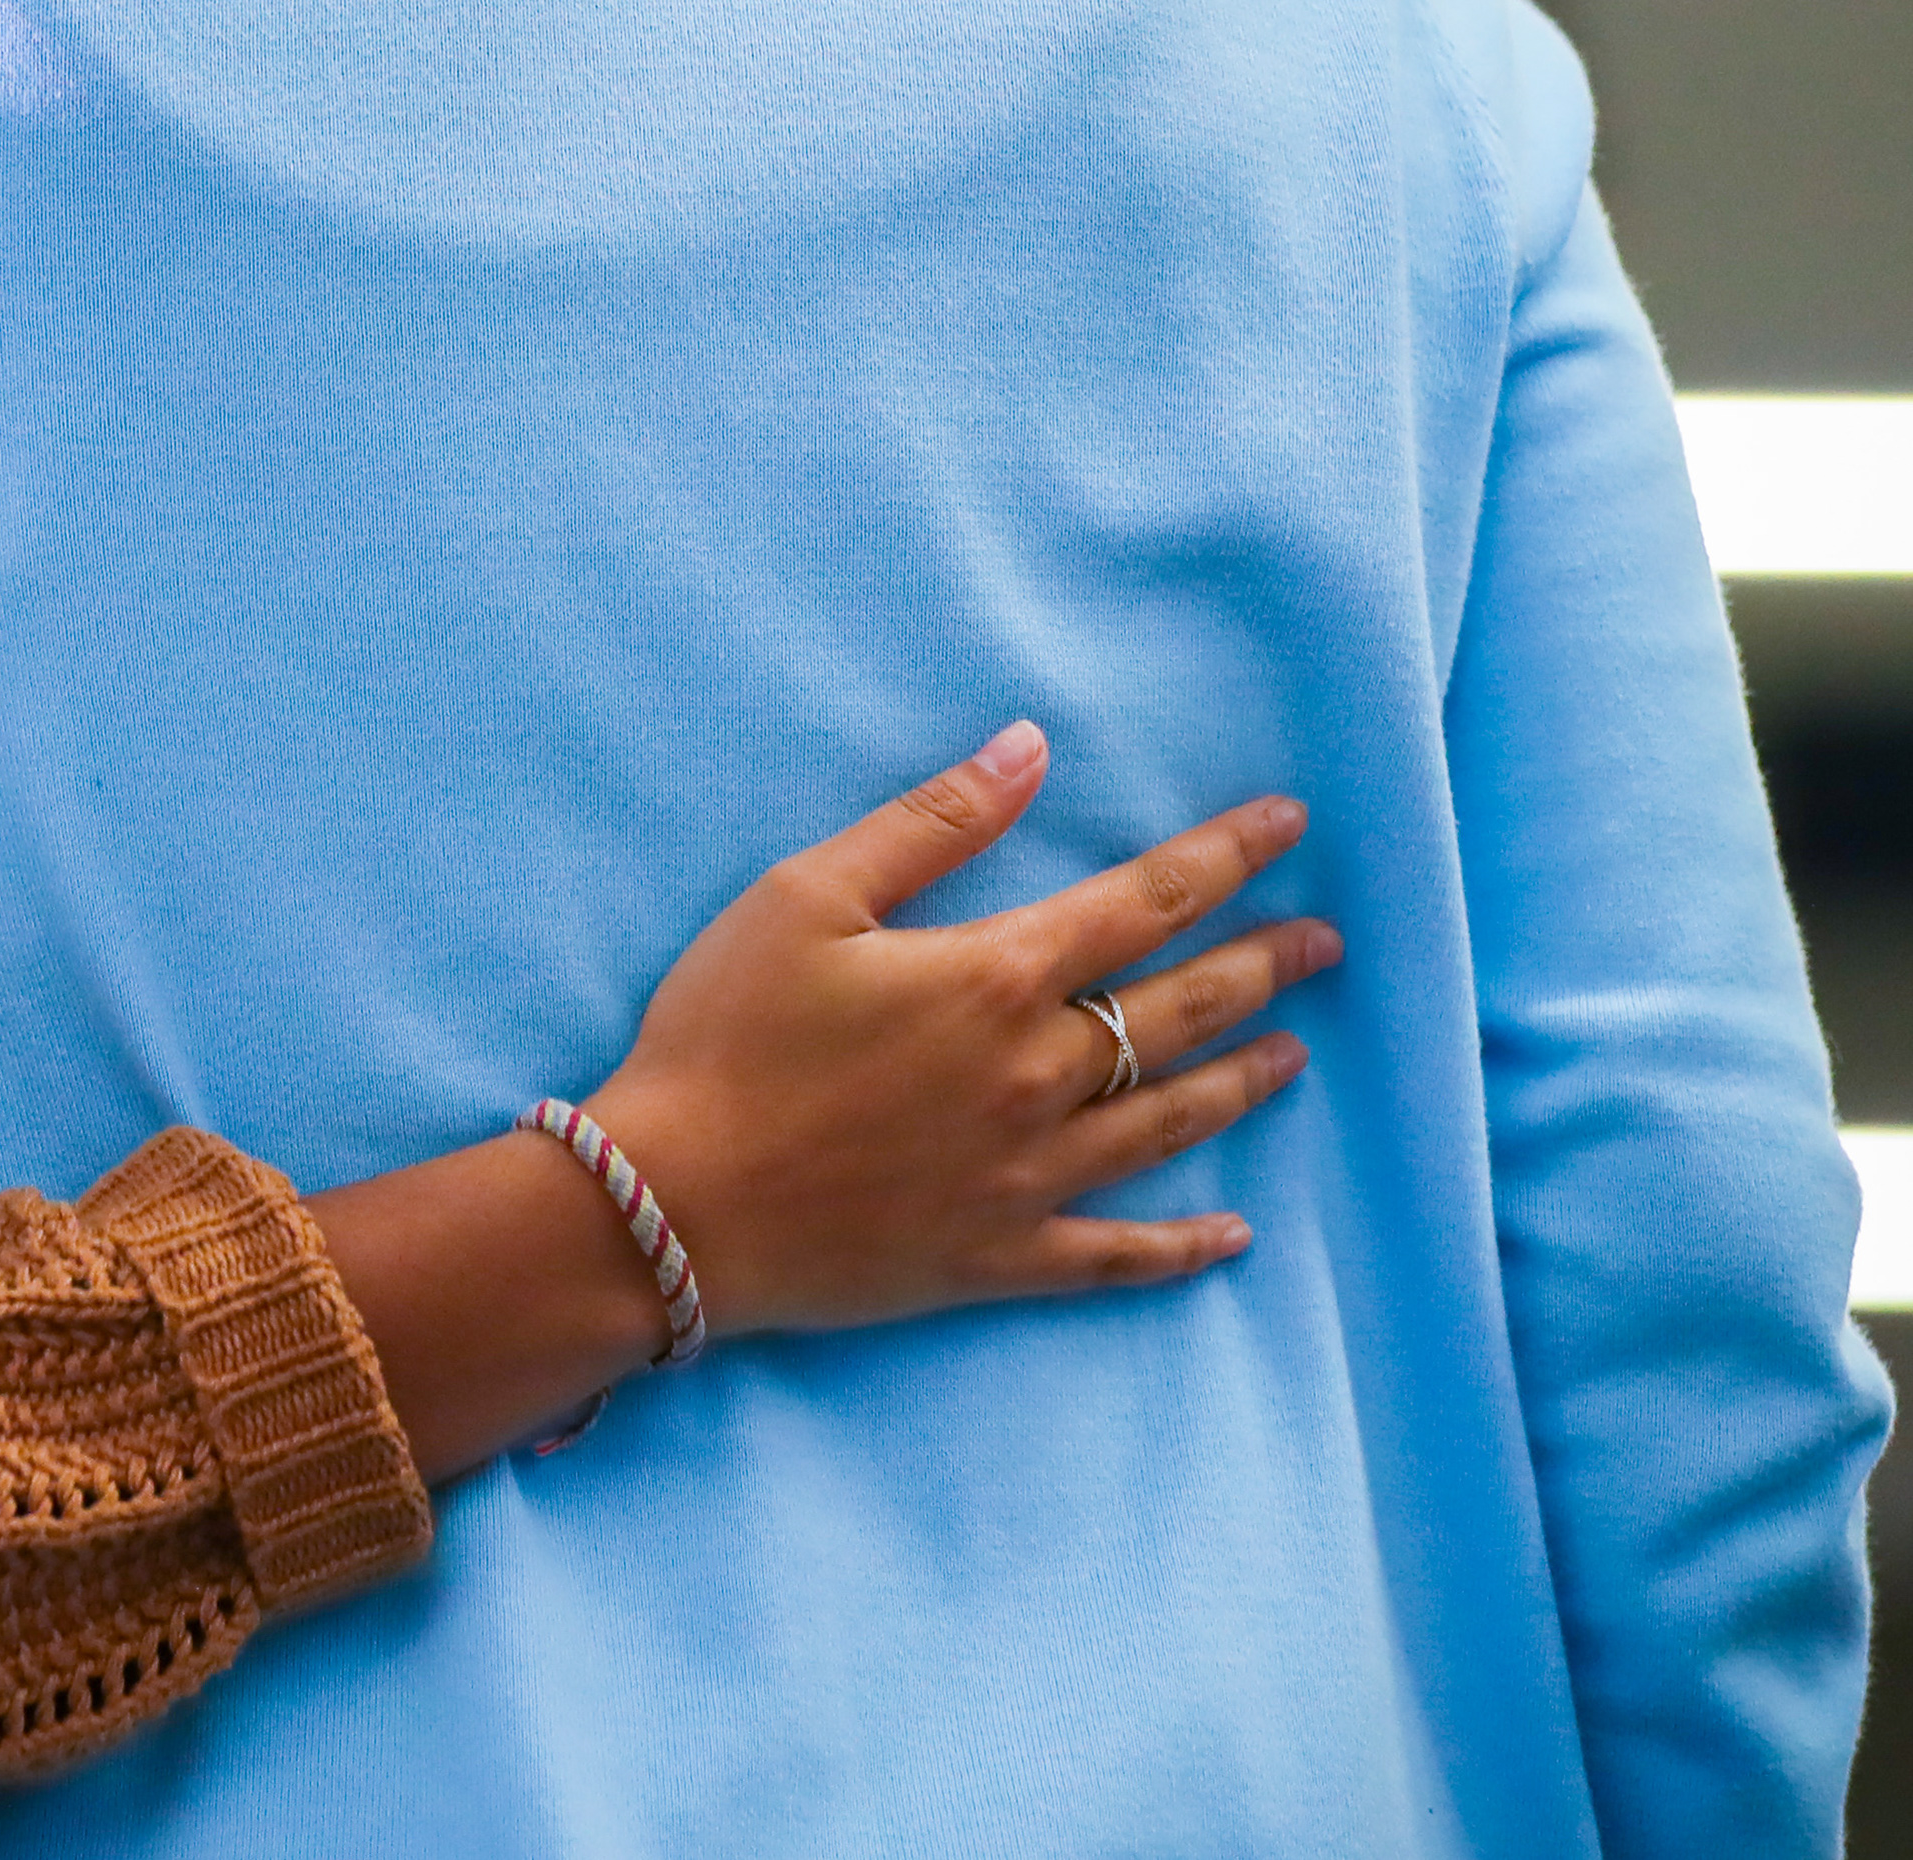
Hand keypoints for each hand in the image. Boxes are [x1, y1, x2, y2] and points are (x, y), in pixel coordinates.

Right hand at [586, 720, 1332, 1342]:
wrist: (674, 1200)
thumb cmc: (727, 1032)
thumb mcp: (806, 895)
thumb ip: (930, 822)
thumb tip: (1029, 748)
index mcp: (996, 978)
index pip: (1145, 902)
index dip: (1225, 857)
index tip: (1290, 824)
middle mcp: (1039, 1077)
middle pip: (1183, 1009)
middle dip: (1263, 966)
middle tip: (1328, 943)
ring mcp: (1030, 1175)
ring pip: (1171, 1122)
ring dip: (1243, 1080)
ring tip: (1295, 1051)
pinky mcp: (1000, 1255)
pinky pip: (1119, 1253)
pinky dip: (1184, 1246)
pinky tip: (1236, 1234)